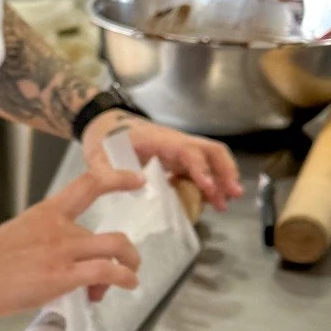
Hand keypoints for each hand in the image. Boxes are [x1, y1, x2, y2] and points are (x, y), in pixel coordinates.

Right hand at [0, 163, 145, 318]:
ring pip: (116, 249)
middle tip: (119, 271)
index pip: (89, 185)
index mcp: (47, 212)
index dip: (118, 180)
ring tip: (128, 280)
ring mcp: (63, 251)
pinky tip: (126, 285)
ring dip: (130, 266)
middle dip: (126, 254)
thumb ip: (45, 243)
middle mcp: (60, 227)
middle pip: (113, 234)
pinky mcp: (63, 276)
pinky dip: (124, 279)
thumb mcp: (20, 236)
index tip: (136, 180)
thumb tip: (61, 265)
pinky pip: (107, 272)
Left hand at [82, 110, 241, 209]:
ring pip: (211, 158)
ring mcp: (179, 149)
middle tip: (233, 195)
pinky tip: (212, 201)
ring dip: (223, 178)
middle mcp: (175, 141)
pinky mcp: (178, 158)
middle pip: (211, 150)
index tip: (209, 188)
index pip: (187, 151)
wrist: (103, 127)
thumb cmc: (102, 141)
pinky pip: (201, 167)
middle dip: (225, 171)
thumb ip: (108, 172)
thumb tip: (139, 183)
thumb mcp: (96, 157)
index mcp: (158, 140)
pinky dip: (211, 182)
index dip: (200, 169)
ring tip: (226, 203)